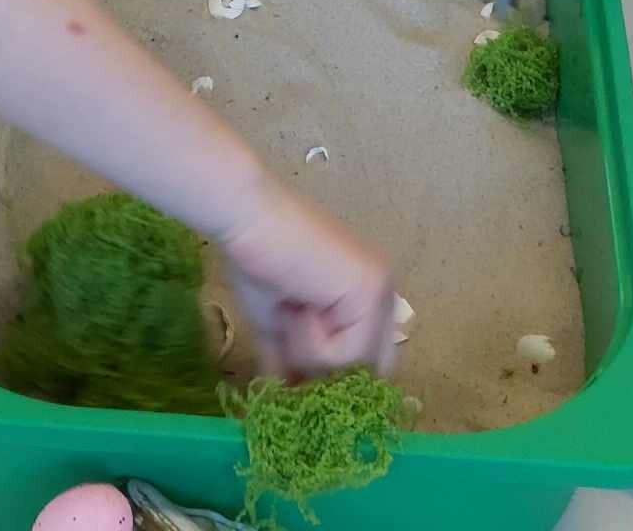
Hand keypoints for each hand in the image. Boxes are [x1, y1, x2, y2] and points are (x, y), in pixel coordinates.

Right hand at [218, 181, 397, 378]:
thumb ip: (296, 367)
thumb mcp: (282, 331)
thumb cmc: (259, 265)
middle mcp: (384, 293)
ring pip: (355, 367)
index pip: (369, 363)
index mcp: (368, 298)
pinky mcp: (371, 290)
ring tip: (292, 311)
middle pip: (368, 371)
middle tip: (295, 340)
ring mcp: (382, 291)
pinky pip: (344, 354)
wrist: (248, 222)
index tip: (300, 379)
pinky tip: (298, 305)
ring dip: (311, 353)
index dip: (334, 378)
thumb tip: (297, 410)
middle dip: (327, 372)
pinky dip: (310, 342)